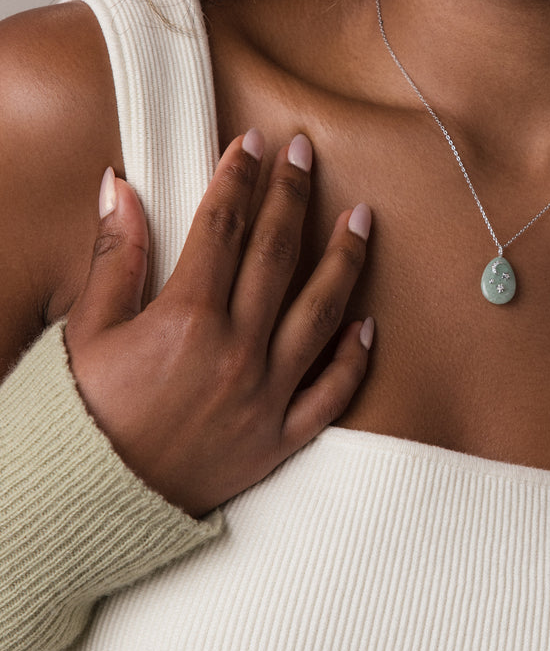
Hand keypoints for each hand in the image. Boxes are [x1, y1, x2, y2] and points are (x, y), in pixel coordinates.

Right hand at [64, 130, 372, 517]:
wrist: (89, 506)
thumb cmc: (81, 417)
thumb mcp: (86, 332)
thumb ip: (114, 256)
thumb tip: (122, 186)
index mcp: (186, 319)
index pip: (223, 227)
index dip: (240, 178)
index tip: (254, 144)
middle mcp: (237, 350)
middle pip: (277, 255)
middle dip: (294, 196)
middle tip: (308, 154)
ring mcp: (266, 395)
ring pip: (321, 313)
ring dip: (344, 261)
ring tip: (362, 219)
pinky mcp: (281, 437)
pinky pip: (332, 393)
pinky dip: (354, 358)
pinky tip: (368, 324)